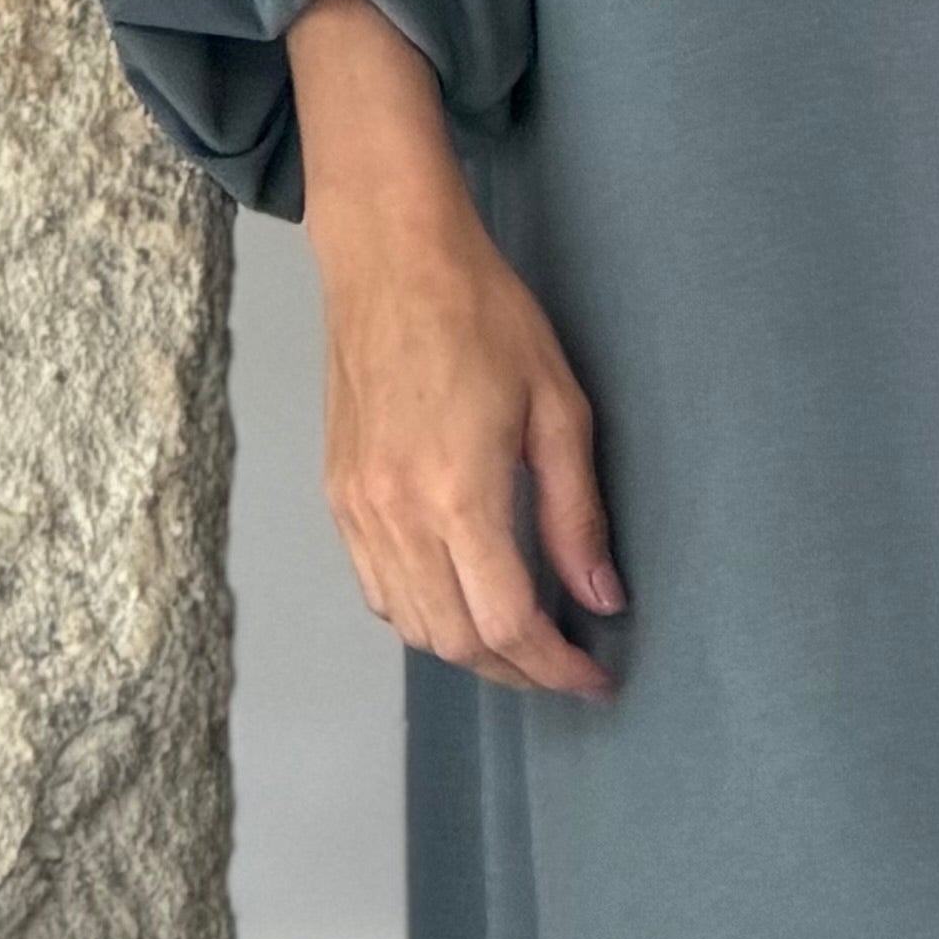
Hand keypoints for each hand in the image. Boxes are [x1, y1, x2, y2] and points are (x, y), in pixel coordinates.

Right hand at [291, 0, 624, 700]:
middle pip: (455, 641)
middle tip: (567, 668)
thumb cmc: (485, 315)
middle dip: (518, 671)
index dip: (555, 666)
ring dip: (470, 651)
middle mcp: (396, 515)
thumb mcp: (559, 408)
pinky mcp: (337, 496)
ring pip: (411, 626)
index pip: (508, 622)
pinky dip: (422, 616)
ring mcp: (356, 510)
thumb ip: (577, 514)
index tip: (595, 679)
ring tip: (524, 643)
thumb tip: (601, 599)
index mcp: (458, 493)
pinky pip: (377, 591)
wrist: (391, 259)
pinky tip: (463, 600)